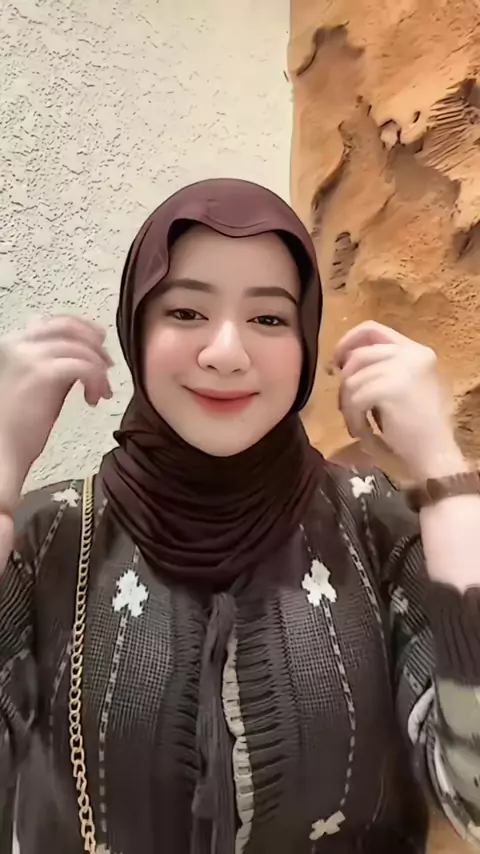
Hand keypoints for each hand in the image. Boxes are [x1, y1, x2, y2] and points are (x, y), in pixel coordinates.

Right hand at [0, 315, 112, 507]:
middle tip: (108, 365)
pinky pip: (84, 366)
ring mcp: (29, 357)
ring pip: (81, 347)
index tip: (98, 343)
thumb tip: (83, 356)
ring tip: (101, 391)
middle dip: (95, 343)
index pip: (54, 323)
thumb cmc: (16, 426)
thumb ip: (53, 364)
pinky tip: (93, 398)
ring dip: (99, 369)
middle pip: (69, 327)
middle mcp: (18, 344)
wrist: (2, 451)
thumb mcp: (34, 384)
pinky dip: (96, 380)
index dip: (82, 329)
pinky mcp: (42, 374)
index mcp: (13, 344)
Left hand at [332, 321, 463, 478]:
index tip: (336, 363)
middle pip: (358, 355)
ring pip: (352, 378)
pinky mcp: (394, 387)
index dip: (348, 342)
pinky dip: (353, 418)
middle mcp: (413, 354)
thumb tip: (339, 361)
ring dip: (347, 406)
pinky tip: (362, 431)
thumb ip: (377, 367)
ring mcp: (405, 368)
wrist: (433, 455)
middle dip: (345, 382)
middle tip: (347, 407)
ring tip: (358, 424)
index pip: (372, 328)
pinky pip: (355, 398)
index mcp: (416, 350)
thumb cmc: (413, 427)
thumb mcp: (398, 386)